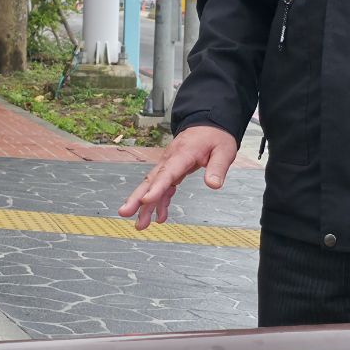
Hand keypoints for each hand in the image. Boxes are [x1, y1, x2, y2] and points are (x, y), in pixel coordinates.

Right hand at [121, 125, 238, 229]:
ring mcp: (168, 164)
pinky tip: (160, 217)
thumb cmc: (215, 136)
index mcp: (183, 153)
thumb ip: (218, 167)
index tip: (146, 200)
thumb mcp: (224, 150)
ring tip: (140, 225)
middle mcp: (170, 159)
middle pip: (151, 179)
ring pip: (152, 185)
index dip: (156, 187)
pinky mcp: (171, 170)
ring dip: (144, 205)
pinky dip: (160, 203)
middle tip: (125, 212)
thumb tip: (213, 185)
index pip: (167, 172)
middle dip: (137, 197)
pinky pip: (163, 187)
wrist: (208, 124)